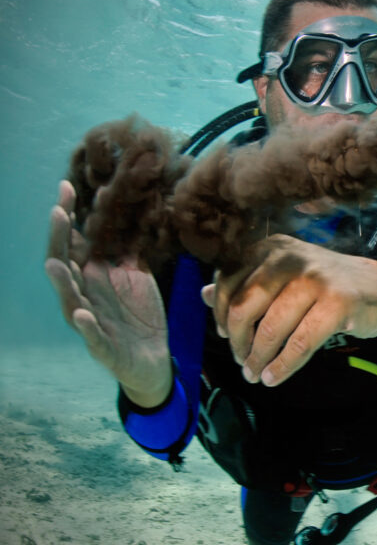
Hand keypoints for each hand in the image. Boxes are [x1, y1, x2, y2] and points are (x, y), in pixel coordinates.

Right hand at [44, 180, 171, 406]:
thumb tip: (131, 213)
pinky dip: (86, 325)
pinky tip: (82, 313)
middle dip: (60, 238)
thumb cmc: (138, 314)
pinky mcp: (102, 346)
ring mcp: (89, 321)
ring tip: (56, 262)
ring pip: (69, 299)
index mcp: (91, 277)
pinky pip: (91, 337)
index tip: (70, 187)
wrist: (153, 357)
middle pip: (66, 263)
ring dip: (62, 281)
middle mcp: (84, 295)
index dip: (69, 217)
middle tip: (58, 209)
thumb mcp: (136, 276)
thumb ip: (127, 249)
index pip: (74, 242)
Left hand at [203, 234, 376, 386]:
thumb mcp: (285, 275)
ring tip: (255, 374)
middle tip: (240, 360)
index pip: (227, 281)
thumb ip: (245, 282)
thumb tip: (205, 296)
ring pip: (271, 328)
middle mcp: (289, 258)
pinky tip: (274, 377)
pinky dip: (283, 366)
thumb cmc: (328, 283)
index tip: (224, 335)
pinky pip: (300, 343)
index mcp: (272, 248)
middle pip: (244, 307)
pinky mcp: (337, 303)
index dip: (220, 314)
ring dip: (258, 358)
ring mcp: (314, 280)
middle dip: (237, 341)